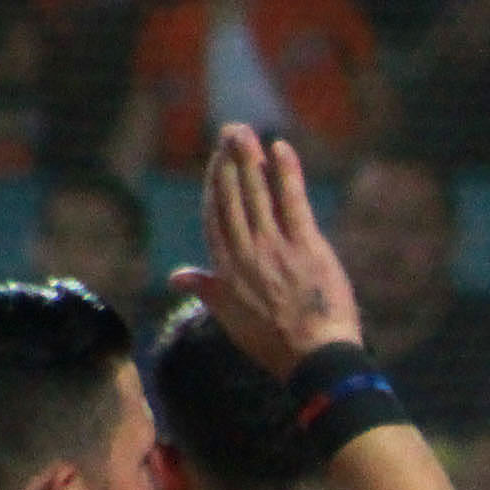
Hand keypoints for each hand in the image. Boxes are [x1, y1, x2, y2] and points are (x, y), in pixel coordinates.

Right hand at [169, 128, 359, 377]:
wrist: (313, 359)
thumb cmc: (274, 343)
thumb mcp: (230, 318)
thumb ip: (205, 288)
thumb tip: (176, 276)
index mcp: (226, 268)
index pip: (216, 215)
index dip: (217, 184)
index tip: (219, 160)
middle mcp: (245, 253)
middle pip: (234, 197)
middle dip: (230, 161)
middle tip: (231, 130)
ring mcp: (275, 249)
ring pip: (258, 195)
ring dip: (251, 160)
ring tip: (247, 132)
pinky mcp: (307, 248)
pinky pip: (293, 203)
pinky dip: (286, 175)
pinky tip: (281, 150)